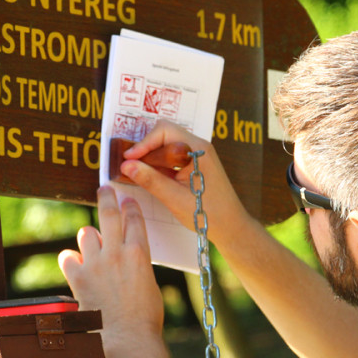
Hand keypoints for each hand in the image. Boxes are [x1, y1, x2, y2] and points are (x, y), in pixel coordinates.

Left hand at [58, 186, 163, 337]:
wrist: (127, 339)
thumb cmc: (144, 318)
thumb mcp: (150, 285)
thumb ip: (138, 266)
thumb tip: (130, 258)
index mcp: (139, 254)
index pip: (134, 220)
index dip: (130, 206)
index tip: (127, 199)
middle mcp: (117, 253)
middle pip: (110, 214)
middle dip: (107, 198)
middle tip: (104, 189)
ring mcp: (96, 264)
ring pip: (87, 234)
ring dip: (89, 236)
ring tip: (92, 241)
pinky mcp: (79, 278)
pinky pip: (68, 257)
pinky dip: (71, 259)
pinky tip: (74, 263)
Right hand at [117, 121, 250, 248]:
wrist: (231, 226)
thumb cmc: (207, 213)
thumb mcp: (174, 198)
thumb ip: (150, 180)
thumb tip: (127, 166)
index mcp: (197, 150)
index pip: (164, 131)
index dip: (143, 143)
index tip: (129, 159)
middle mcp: (199, 147)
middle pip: (164, 135)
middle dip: (146, 149)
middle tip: (132, 167)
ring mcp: (198, 155)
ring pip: (167, 146)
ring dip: (152, 158)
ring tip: (140, 174)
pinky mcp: (196, 164)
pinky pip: (173, 156)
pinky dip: (160, 164)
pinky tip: (152, 179)